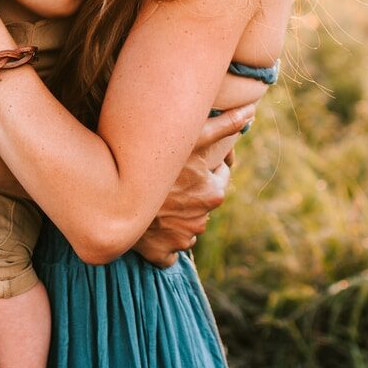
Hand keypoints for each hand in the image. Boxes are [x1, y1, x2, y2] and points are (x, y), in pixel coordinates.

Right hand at [132, 103, 256, 267]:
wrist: (115, 191)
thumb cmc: (157, 159)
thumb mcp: (193, 137)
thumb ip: (225, 125)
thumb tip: (252, 113)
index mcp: (213, 194)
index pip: (218, 179)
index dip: (203, 168)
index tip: (186, 162)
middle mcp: (201, 221)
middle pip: (201, 203)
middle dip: (190, 193)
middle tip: (168, 179)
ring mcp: (181, 239)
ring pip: (186, 226)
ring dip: (177, 216)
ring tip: (157, 199)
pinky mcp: (161, 253)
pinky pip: (168, 250)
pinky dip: (163, 241)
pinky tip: (152, 226)